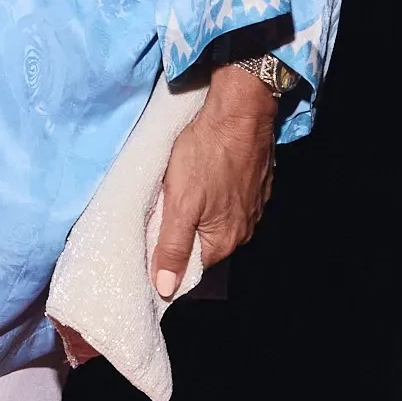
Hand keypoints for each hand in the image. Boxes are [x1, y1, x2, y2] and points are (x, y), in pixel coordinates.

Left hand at [149, 64, 281, 296]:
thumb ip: (171, 247)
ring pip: (213, 222)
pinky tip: (200, 178)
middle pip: (201, 245)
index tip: (147, 245)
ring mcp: (252, 207)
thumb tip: (166, 289)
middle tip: (156, 212)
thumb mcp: (180, 203)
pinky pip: (226, 201)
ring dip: (194, 214)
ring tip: (177, 193)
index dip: (165, 259)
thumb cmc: (206, 154)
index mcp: (224, 241)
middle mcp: (243, 230)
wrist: (240, 111)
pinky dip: (211, 196)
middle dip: (178, 234)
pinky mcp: (254, 185)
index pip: (189, 267)